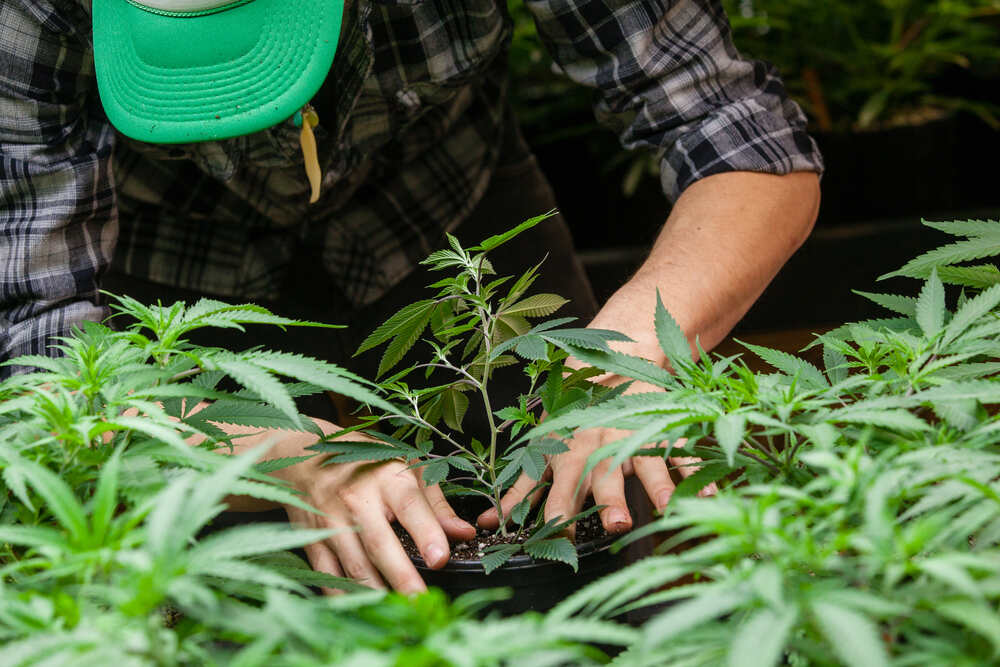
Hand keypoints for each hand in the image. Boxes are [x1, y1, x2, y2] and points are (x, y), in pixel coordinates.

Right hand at [216, 419, 475, 593]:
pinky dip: (343, 595)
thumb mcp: (407, 469)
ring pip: (353, 564)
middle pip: (379, 543)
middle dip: (401, 576)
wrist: (306, 457)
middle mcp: (358, 499)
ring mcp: (331, 521)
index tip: (441, 559)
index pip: (410, 505)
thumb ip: (436, 506)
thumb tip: (466, 534)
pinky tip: (361, 610)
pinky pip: (327, 573)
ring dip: (375, 592)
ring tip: (397, 614)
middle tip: (421, 602)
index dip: (426, 533)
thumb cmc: (368, 464)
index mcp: (388, 478)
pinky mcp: (312, 539)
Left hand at [477, 381, 713, 538]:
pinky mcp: (662, 426)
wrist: (614, 357)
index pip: (559, 484)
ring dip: (658, 484)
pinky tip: (711, 491)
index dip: (555, 508)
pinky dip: (697, 470)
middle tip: (615, 524)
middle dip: (609, 498)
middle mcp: (600, 444)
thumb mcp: (545, 447)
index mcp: (569, 451)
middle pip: (604, 472)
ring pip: (646, 459)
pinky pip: (683, 449)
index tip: (553, 533)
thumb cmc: (572, 414)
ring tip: (669, 507)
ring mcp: (633, 433)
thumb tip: (486, 524)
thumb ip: (522, 488)